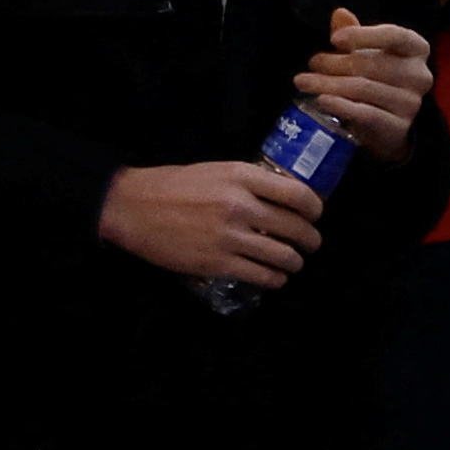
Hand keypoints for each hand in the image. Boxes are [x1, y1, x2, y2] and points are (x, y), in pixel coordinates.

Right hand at [96, 160, 325, 289]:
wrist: (134, 208)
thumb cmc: (174, 186)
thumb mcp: (216, 171)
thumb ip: (249, 182)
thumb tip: (281, 197)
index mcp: (242, 176)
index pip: (298, 194)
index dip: (315, 209)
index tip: (315, 215)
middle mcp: (240, 205)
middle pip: (296, 227)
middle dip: (310, 240)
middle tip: (310, 244)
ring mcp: (230, 236)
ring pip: (283, 256)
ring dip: (295, 263)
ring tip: (293, 263)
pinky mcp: (217, 263)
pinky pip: (261, 276)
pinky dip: (275, 279)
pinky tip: (274, 277)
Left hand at [296, 8, 434, 160]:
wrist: (386, 126)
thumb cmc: (377, 81)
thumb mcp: (368, 53)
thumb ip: (355, 34)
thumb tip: (340, 14)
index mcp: (417, 49)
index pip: (395, 36)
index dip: (364, 35)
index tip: (334, 39)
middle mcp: (419, 75)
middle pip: (373, 64)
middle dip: (336, 62)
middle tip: (312, 63)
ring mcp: (411, 103)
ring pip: (364, 89)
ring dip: (329, 84)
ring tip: (305, 82)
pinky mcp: (399, 128)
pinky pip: (366, 114)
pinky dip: (341, 106)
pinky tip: (322, 100)